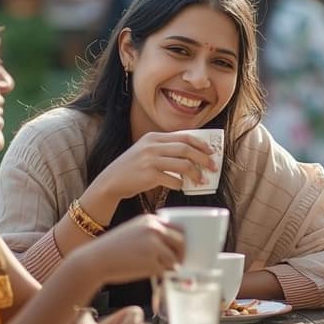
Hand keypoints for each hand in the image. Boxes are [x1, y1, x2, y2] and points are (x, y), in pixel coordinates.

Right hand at [70, 214, 184, 285]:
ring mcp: (154, 246)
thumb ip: (153, 232)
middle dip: (181, 254)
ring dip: (169, 266)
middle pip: (181, 242)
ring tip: (155, 268)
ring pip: (174, 258)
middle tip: (177, 262)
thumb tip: (174, 243)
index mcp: (151, 220)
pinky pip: (164, 271)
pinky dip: (160, 274)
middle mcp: (155, 230)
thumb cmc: (114, 249)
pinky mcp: (151, 262)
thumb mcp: (134, 230)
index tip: (182, 248)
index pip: (179, 227)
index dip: (183, 239)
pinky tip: (146, 272)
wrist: (95, 260)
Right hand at [93, 131, 218, 201]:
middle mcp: (152, 146)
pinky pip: (173, 180)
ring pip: (183, 165)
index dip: (201, 144)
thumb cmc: (133, 168)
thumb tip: (193, 154)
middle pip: (187, 149)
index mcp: (154, 137)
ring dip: (196, 174)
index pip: (184, 137)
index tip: (212, 152)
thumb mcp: (146, 150)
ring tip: (202, 180)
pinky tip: (182, 187)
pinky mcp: (148, 176)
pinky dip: (181, 185)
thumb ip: (165, 148)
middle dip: (203, 158)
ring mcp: (150, 160)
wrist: (111, 181)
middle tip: (213, 167)